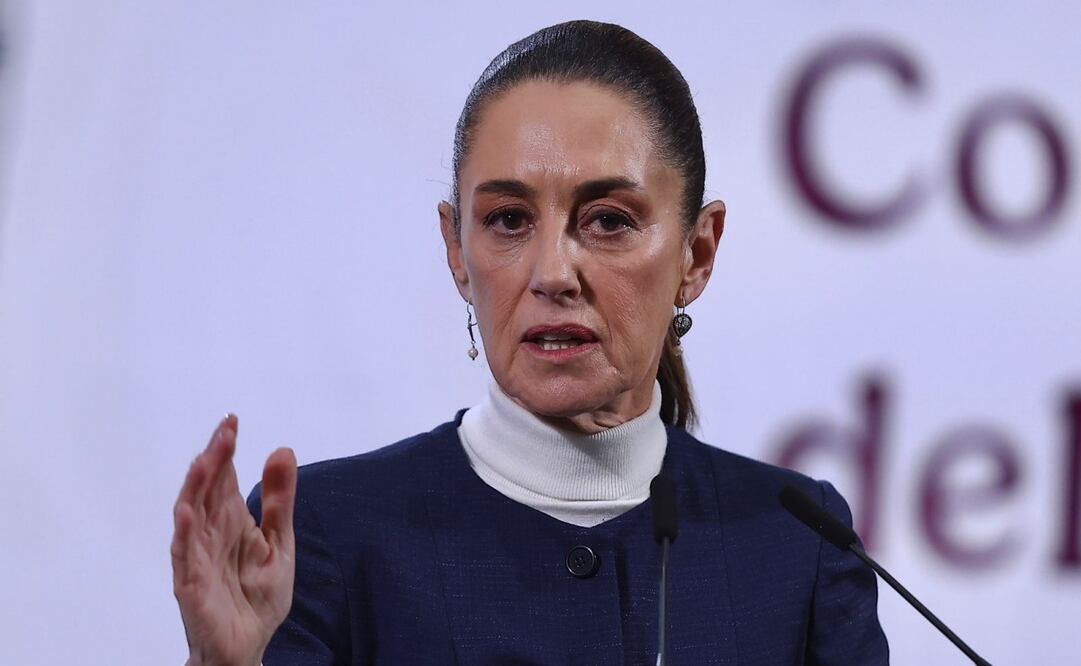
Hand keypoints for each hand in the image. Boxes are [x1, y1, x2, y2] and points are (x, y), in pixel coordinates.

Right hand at [171, 415, 297, 665]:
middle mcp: (209, 535)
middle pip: (206, 490)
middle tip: (224, 431)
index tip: (232, 420)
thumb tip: (282, 450)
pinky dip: (184, 534)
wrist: (249, 647)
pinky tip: (187, 512)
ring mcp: (197, 559)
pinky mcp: (192, 586)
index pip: (223, 478)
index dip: (225, 450)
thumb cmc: (257, 596)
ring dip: (195, 488)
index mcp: (230, 521)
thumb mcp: (279, 543)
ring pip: (190, 516)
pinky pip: (185, 557)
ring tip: (204, 460)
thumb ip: (279, 501)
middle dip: (213, 459)